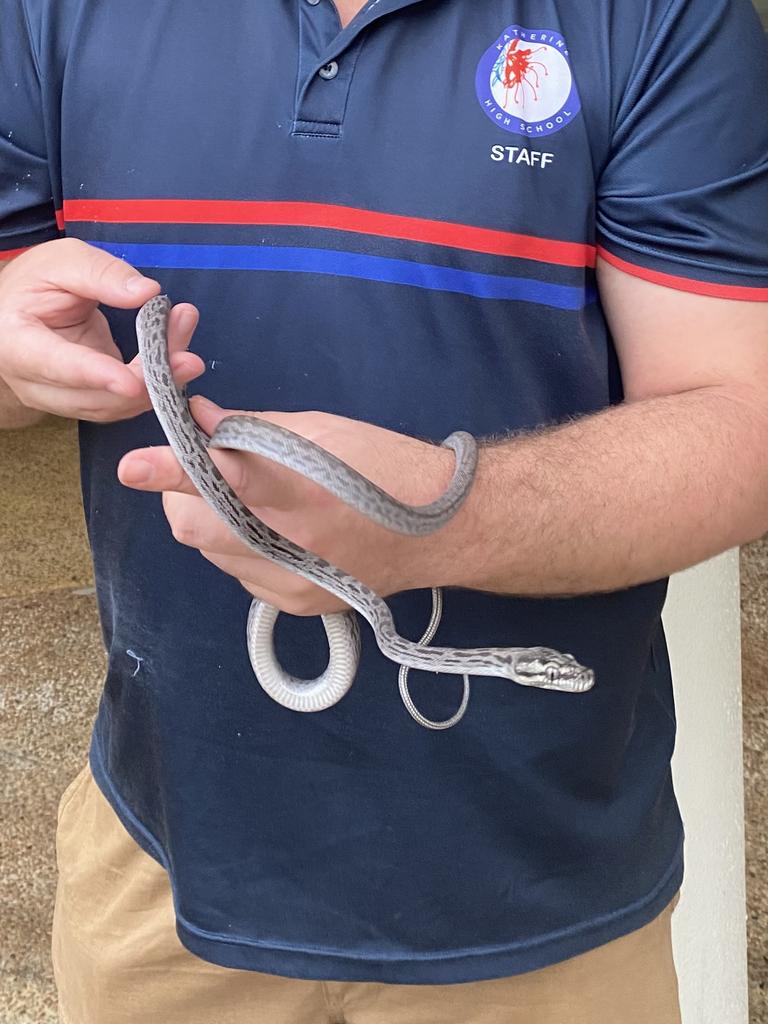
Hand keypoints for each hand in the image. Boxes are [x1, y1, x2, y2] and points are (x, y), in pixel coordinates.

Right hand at [0, 238, 203, 420]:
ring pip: (116, 406)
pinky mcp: (89, 402)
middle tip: (188, 359)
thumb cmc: (35, 283)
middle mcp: (35, 382)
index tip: (131, 382)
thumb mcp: (63, 261)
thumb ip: (102, 274)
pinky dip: (155, 386)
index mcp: (18, 343)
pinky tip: (178, 361)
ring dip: (159, 383)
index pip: (57, 365)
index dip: (96, 374)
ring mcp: (62, 399)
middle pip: (97, 395)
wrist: (21, 311)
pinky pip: (125, 404)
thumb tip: (147, 292)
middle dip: (147, 381)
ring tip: (188, 352)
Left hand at [118, 397, 457, 614]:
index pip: (218, 481)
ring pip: (212, 553)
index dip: (171, 471)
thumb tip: (202, 421)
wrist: (444, 529)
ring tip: (254, 501)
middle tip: (204, 473)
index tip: (135, 465)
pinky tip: (277, 530)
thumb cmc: (387, 467)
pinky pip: (241, 573)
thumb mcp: (323, 432)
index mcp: (301, 495)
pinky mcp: (295, 605)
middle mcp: (289, 547)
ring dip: (213, 521)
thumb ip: (254, 430)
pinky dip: (240, 547)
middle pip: (193, 528)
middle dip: (182, 497)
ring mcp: (289, 584)